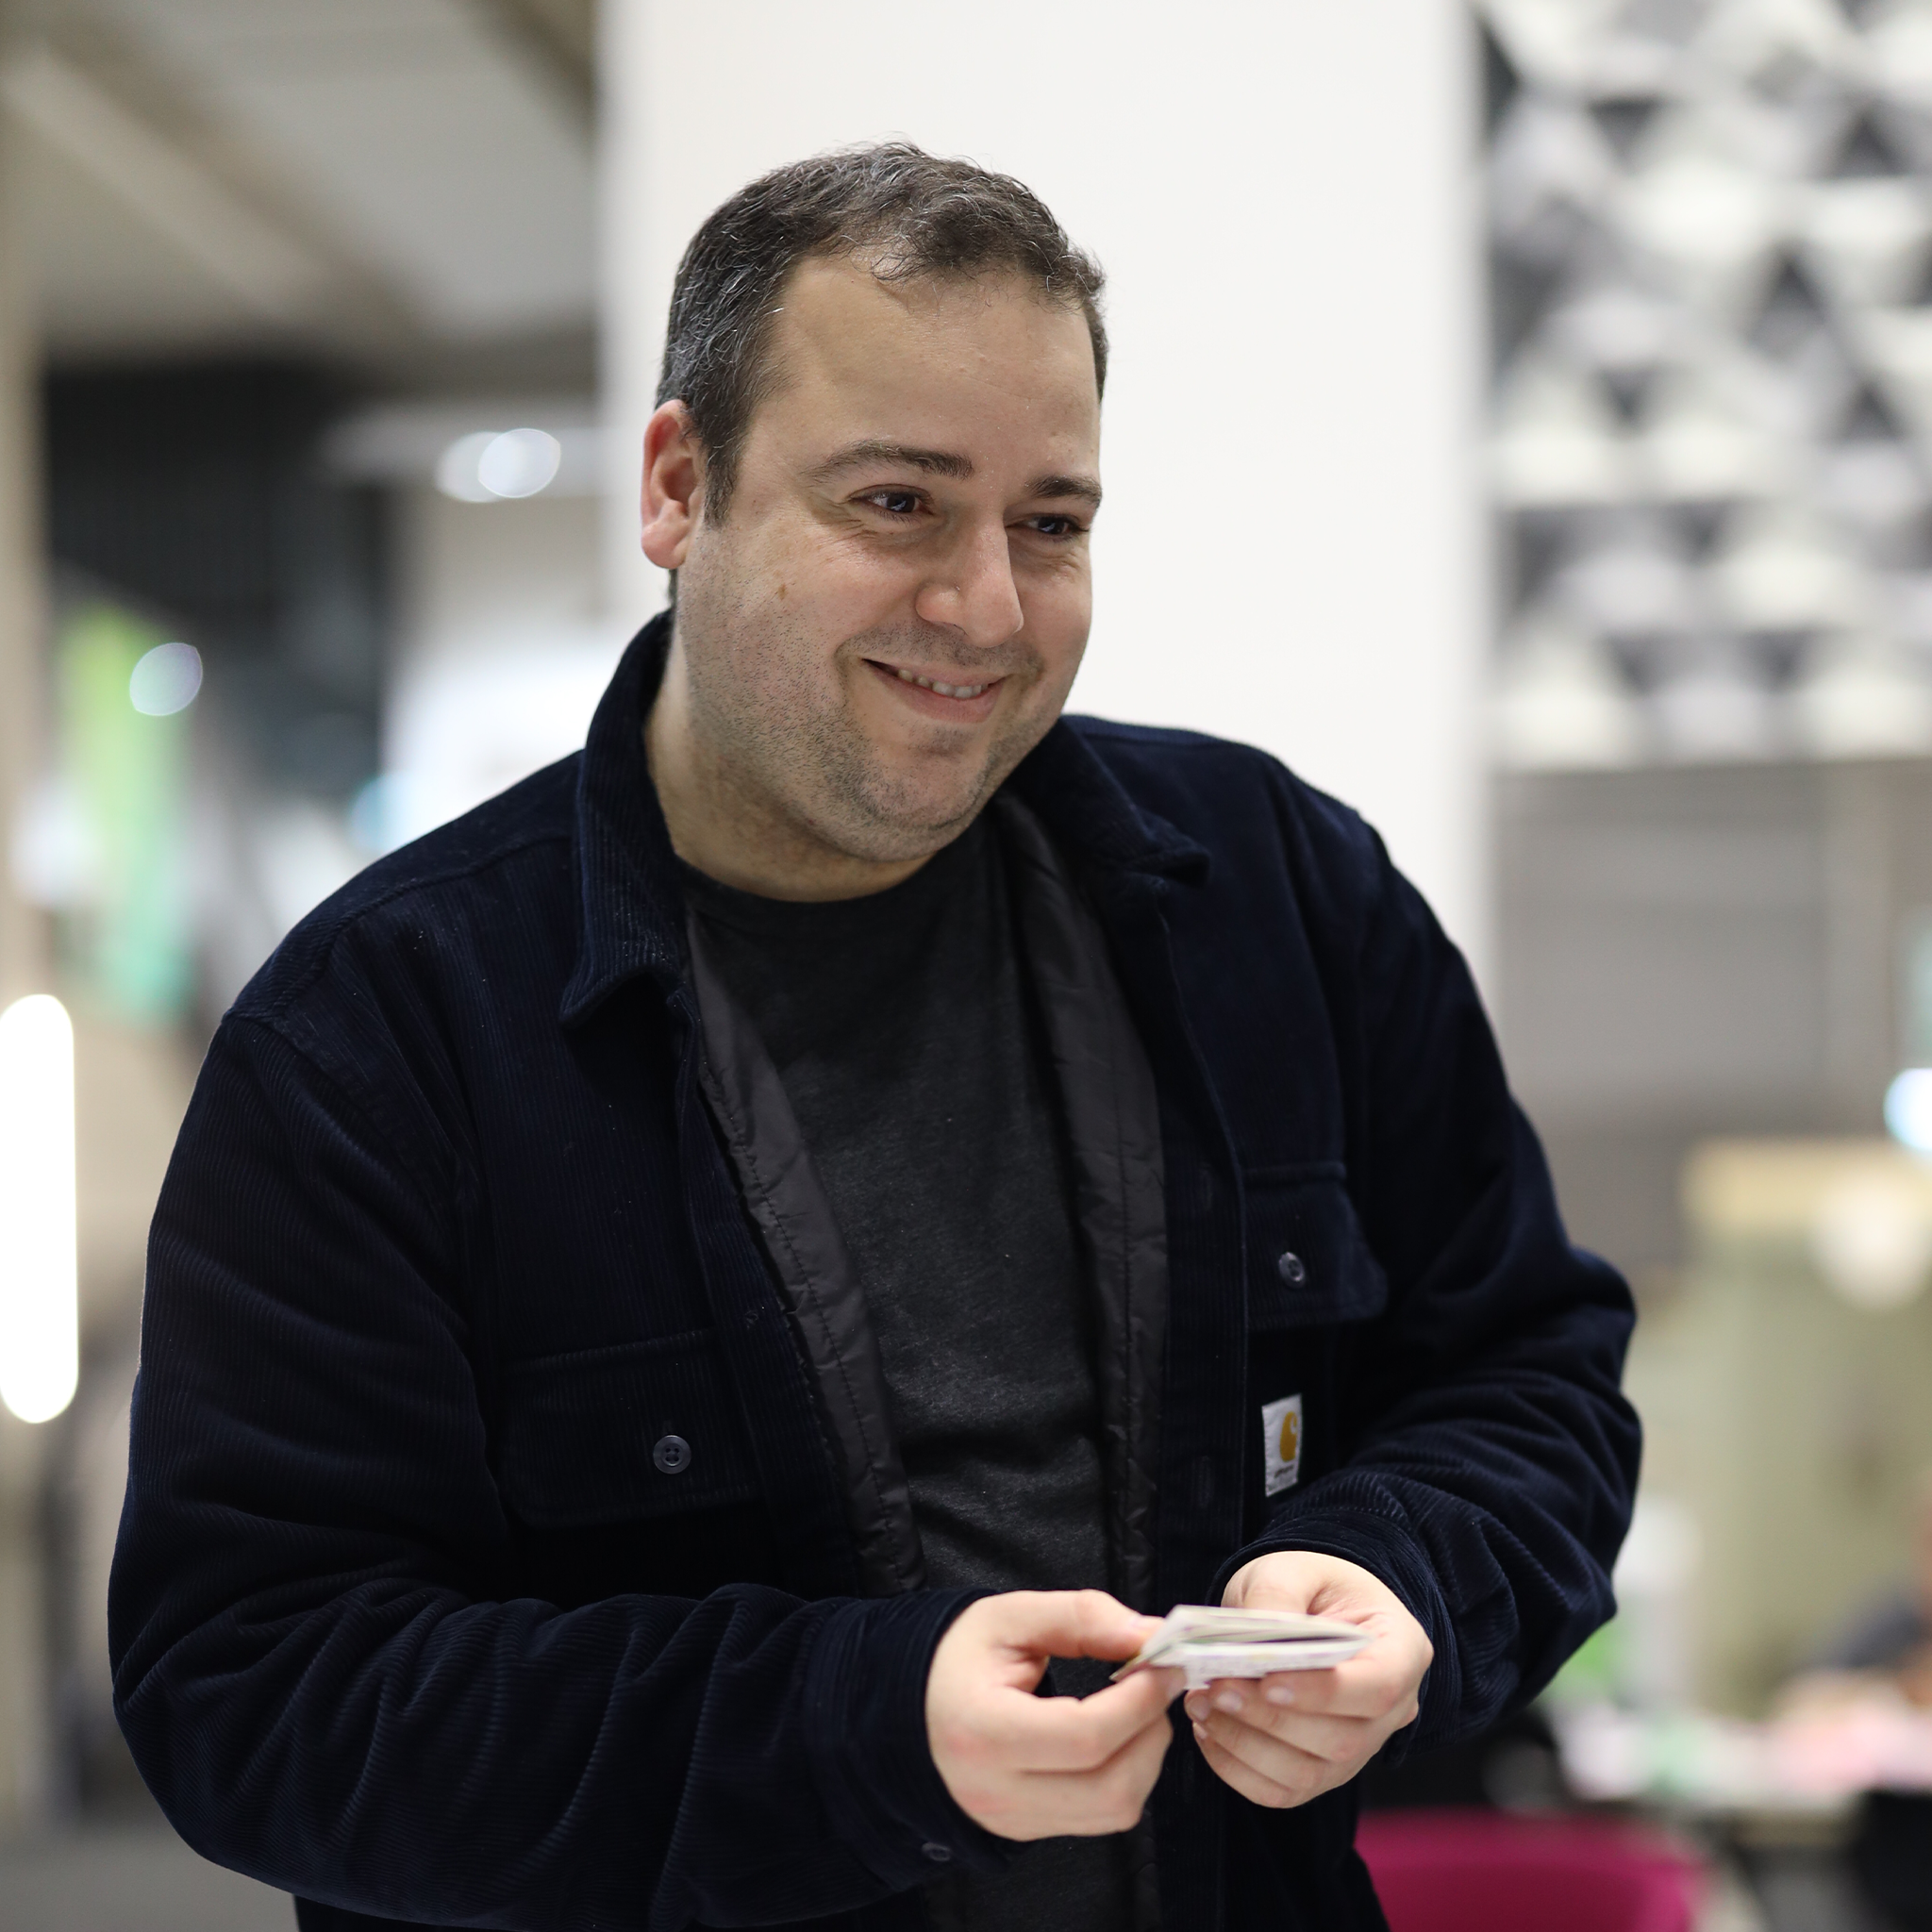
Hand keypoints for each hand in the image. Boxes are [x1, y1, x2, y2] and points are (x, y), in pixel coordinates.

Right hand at [926, 1589, 1181, 1840]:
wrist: (910, 1705)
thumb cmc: (957, 1657)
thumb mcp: (1012, 1617)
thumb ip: (1081, 1617)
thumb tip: (1147, 1635)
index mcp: (984, 1732)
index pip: (1086, 1737)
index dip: (1139, 1701)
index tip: (1163, 1663)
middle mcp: (998, 1792)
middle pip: (1111, 1788)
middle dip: (1152, 1732)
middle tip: (1156, 1684)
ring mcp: (1013, 1821)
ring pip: (1114, 1812)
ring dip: (1146, 1758)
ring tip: (1137, 1707)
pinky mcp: (1027, 1831)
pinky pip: (1099, 1818)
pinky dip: (1125, 1776)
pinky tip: (1115, 1735)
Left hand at [1186, 1552, 1431, 1809]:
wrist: (1304, 1607)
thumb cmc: (1307, 1584)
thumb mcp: (1291, 1569)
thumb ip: (1275, 1596)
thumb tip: (1247, 1644)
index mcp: (1402, 1651)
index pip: (1378, 1687)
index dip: (1324, 1692)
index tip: (1267, 1680)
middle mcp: (1391, 1712)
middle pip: (1342, 1740)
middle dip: (1271, 1720)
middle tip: (1215, 1689)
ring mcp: (1360, 1750)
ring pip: (1309, 1775)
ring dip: (1246, 1745)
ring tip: (1201, 1704)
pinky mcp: (1322, 1772)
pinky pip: (1283, 1791)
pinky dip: (1238, 1769)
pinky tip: (1208, 1730)